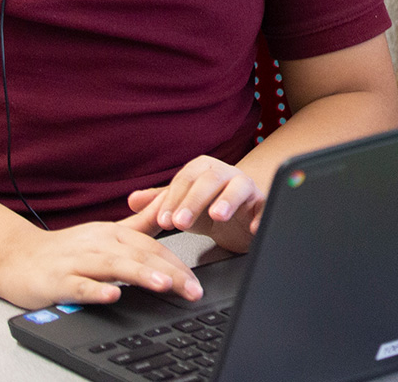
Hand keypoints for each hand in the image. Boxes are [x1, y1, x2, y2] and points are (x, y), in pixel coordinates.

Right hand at [0, 219, 201, 309]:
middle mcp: (98, 244)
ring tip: (164, 284)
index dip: (177, 264)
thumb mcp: (106, 234)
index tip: (196, 282)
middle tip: (193, 290)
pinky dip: (96, 290)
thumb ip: (140, 225)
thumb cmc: (64, 250)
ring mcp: (77, 261)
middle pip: (140, 257)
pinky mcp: (57, 280)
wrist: (14, 257)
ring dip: (141, 275)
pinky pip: (79, 285)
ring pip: (113, 266)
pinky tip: (112, 295)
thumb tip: (172, 211)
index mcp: (113, 234)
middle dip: (170, 273)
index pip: (152, 248)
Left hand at [126, 156, 265, 252]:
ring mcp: (248, 188)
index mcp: (204, 170)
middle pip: (211, 179)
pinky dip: (261, 215)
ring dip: (228, 199)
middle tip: (180, 223)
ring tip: (217, 215)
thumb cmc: (208, 209)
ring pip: (240, 186)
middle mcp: (227, 174)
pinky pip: (265, 205)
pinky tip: (252, 227)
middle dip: (194, 200)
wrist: (240, 221)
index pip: (186, 178)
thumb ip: (160, 203)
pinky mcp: (264, 204)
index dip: (173, 199)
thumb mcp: (182, 207)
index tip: (162, 221)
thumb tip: (132, 200)